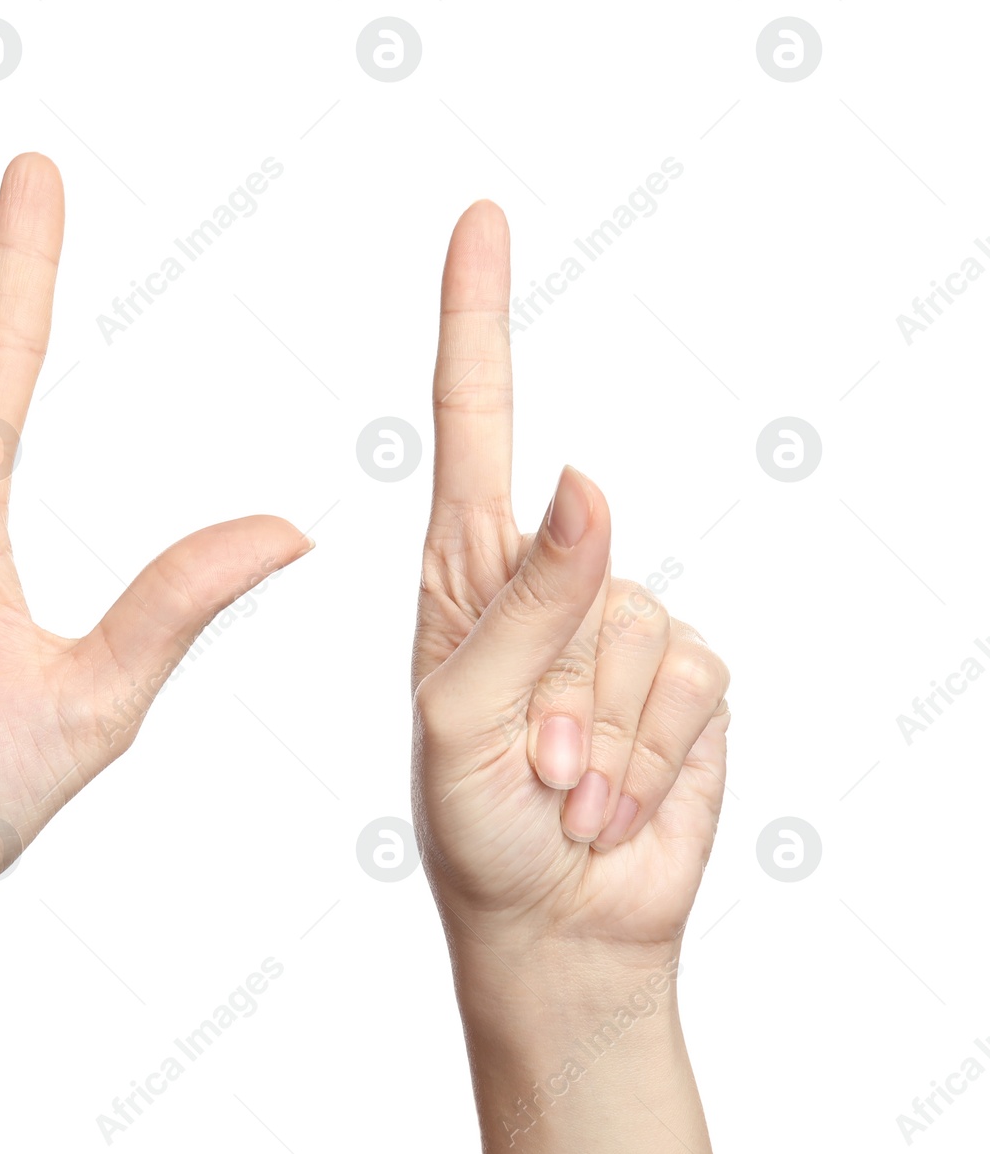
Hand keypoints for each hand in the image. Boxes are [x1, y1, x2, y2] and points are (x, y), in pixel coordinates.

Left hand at [412, 201, 728, 952]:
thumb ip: (522, 602)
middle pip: (583, 554)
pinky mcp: (684, 682)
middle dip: (554, 682)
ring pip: (642, 622)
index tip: (479, 224)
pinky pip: (693, 679)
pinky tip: (614, 796)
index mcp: (463, 581)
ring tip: (561, 787)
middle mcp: (545, 588)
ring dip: (599, 732)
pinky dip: (650, 752)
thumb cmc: (475, 831)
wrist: (554, 928)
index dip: (476, 324)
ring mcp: (618, 632)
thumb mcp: (461, 721)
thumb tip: (585, 479)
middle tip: (524, 764)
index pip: (474, 429)